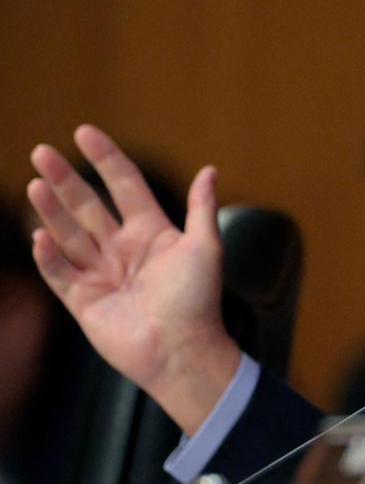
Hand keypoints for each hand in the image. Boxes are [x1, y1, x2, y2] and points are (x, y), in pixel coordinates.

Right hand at [27, 125, 240, 434]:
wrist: (183, 351)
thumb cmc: (199, 300)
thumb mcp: (206, 247)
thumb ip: (202, 208)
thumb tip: (210, 169)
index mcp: (152, 231)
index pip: (124, 185)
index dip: (105, 158)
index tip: (83, 132)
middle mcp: (123, 249)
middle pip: (88, 206)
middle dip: (66, 179)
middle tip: (42, 152)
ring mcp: (101, 273)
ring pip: (70, 234)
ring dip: (52, 210)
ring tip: (35, 183)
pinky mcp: (84, 301)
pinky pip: (60, 273)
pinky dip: (49, 256)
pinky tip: (38, 235)